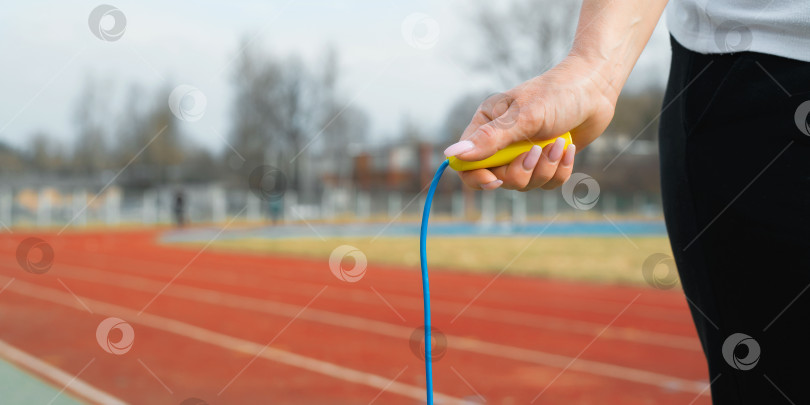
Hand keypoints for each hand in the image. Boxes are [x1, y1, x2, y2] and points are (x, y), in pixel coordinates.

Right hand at [444, 55, 616, 190]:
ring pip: (524, 183)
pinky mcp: (546, 160)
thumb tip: (451, 156)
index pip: (467, 164)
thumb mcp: (522, 117)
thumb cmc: (557, 94)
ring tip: (558, 144)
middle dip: (521, 172)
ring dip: (545, 169)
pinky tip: (568, 149)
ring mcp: (524, 152)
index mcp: (486, 125)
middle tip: (538, 151)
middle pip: (497, 179)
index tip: (495, 180)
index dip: (477, 177)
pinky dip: (560, 170)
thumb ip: (488, 139)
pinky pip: (547, 182)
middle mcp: (502, 141)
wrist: (596, 88)